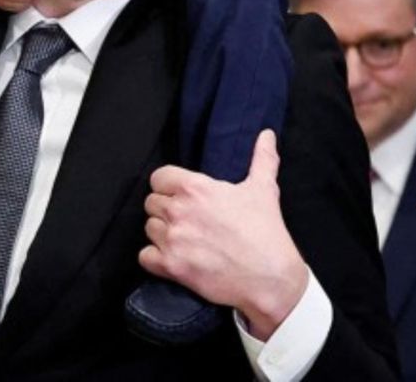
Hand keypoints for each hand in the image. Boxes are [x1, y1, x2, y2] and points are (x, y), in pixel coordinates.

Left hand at [139, 130, 307, 340]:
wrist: (270, 279)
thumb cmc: (265, 232)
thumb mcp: (263, 190)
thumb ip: (262, 158)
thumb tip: (267, 135)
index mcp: (195, 188)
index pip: (159, 177)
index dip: (168, 185)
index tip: (180, 195)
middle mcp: (179, 211)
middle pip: (151, 202)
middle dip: (165, 209)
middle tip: (185, 219)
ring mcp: (173, 240)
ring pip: (149, 228)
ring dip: (162, 233)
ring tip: (182, 238)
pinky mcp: (172, 267)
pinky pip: (145, 257)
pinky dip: (155, 258)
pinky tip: (172, 257)